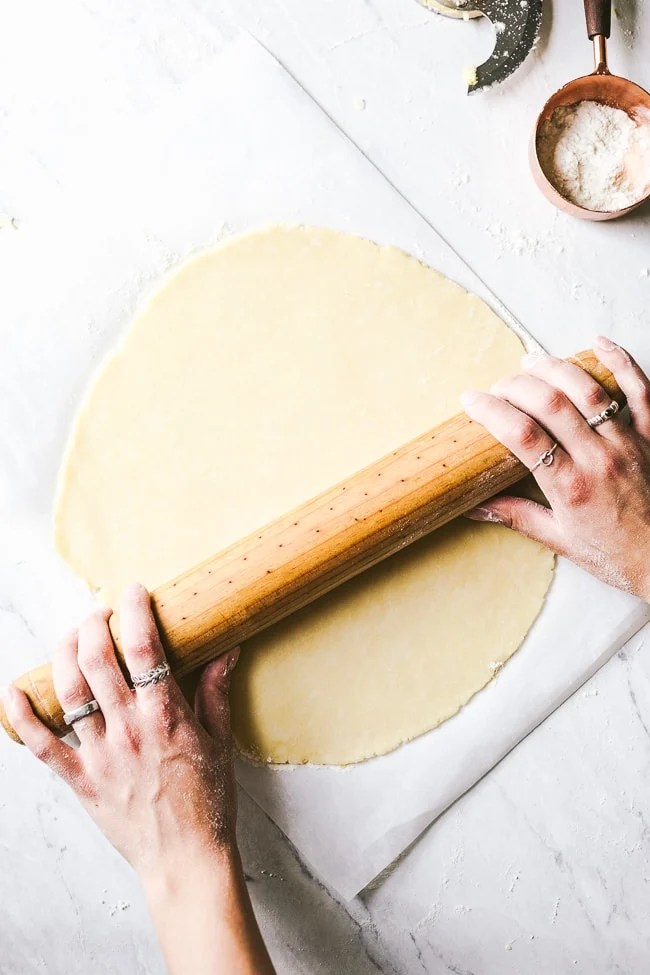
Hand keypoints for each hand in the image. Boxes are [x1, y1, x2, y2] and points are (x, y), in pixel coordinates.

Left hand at [2, 583, 238, 878]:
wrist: (185, 859)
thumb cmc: (207, 801)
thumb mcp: (221, 740)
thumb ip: (216, 691)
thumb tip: (226, 648)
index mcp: (166, 716)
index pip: (143, 648)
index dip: (134, 611)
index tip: (132, 592)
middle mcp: (128, 729)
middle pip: (96, 661)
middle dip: (93, 624)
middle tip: (99, 612)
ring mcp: (100, 755)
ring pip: (68, 692)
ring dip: (63, 654)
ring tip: (70, 636)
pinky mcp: (80, 780)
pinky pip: (41, 745)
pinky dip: (21, 716)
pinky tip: (14, 690)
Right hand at [461, 336, 649, 599]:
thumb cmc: (616, 555)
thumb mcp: (560, 540)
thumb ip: (516, 516)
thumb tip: (475, 507)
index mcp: (571, 487)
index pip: (522, 436)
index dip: (492, 411)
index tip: (471, 401)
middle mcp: (599, 459)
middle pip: (551, 403)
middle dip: (516, 385)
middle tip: (498, 386)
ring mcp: (628, 443)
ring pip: (589, 389)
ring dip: (556, 368)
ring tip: (530, 361)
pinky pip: (640, 390)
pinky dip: (621, 362)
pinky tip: (599, 342)